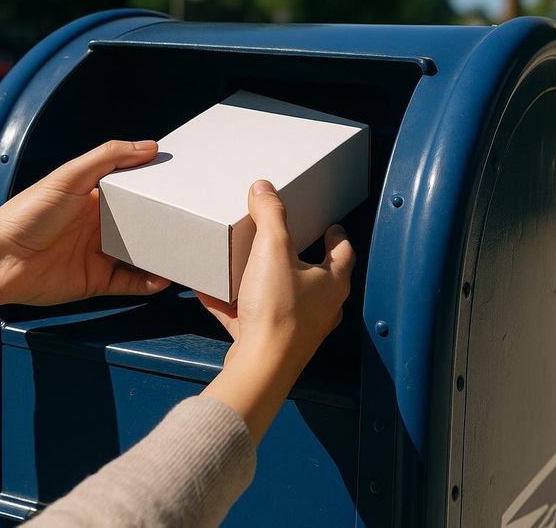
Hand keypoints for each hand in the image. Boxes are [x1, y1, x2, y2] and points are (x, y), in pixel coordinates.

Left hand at [0, 140, 170, 325]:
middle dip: (164, 225)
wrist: (0, 258)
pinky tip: (163, 278)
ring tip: (185, 253)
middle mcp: (98, 226)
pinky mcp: (96, 282)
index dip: (154, 189)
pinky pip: (129, 283)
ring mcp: (98, 255)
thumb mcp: (69, 176)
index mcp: (93, 198)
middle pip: (140, 225)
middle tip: (193, 223)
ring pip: (140, 256)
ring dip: (161, 256)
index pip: (132, 192)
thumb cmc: (28, 212)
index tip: (181, 186)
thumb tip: (148, 146)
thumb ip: (108, 158)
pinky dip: (148, 283)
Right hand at [199, 180, 354, 442]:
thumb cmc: (278, 311)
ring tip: (248, 266)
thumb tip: (265, 189)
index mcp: (332, 282)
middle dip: (301, 258)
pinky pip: (252, 319)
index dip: (336, 235)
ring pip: (284, 299)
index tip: (331, 224)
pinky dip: (236, 306)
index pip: (343, 251)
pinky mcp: (272, 343)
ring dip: (268, 282)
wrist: (260, 366)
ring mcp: (299, 328)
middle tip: (289, 241)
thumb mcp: (272, 249)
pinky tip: (212, 295)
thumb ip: (270, 214)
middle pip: (316, 276)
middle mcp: (322, 307)